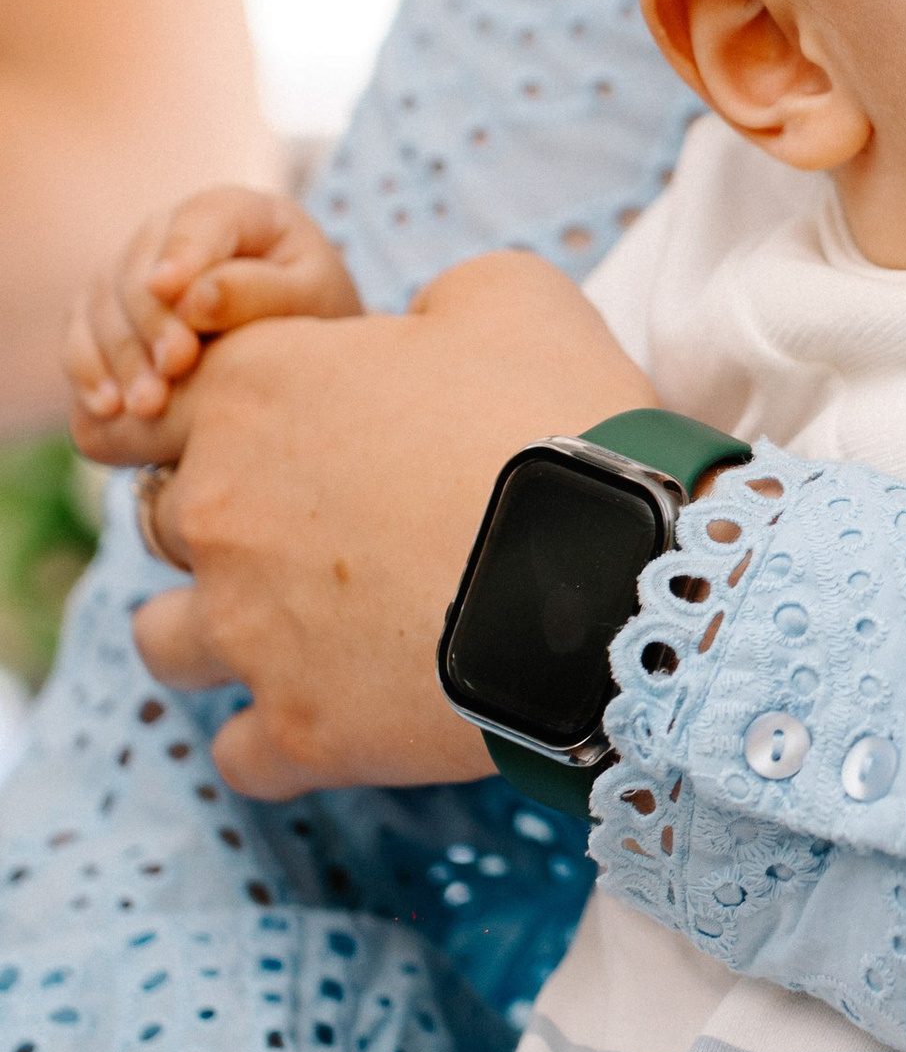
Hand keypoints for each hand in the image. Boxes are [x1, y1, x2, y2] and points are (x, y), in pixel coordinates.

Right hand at [66, 186, 358, 451]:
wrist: (291, 346)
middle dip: (153, 321)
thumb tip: (194, 299)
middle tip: (175, 368)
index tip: (168, 288)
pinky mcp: (106, 311)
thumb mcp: (313, 299)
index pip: (199, 221)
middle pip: (141, 267)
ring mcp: (131, 268)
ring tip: (147, 405)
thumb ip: (262, 293)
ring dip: (122, 356)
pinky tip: (107, 408)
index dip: (181, 252)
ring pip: (103, 303)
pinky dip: (88, 370)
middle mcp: (171, 230)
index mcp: (235, 211)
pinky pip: (80, 335)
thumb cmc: (314, 312)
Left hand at [130, 247, 657, 793]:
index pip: (141, 410)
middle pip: (159, 524)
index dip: (188, 425)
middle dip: (226, 528)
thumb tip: (422, 326)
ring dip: (219, 637)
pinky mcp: (297, 730)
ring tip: (302, 636)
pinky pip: (241, 754)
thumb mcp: (513, 297)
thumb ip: (435, 299)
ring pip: (165, 643)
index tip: (258, 444)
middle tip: (322, 536)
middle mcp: (219, 509)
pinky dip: (279, 740)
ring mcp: (246, 629)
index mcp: (252, 393)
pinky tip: (338, 718)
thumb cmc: (565, 418)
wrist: (618, 574)